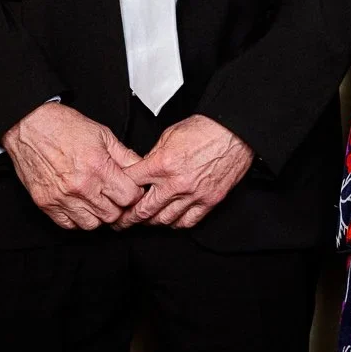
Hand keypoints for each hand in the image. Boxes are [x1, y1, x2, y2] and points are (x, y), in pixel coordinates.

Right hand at [2, 102, 142, 230]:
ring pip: (92, 224)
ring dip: (98, 215)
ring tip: (97, 200)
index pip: (129, 197)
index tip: (130, 189)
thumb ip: (125, 156)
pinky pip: (69, 225)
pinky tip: (80, 205)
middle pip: (113, 214)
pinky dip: (77, 219)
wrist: (30, 126)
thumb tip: (141, 170)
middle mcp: (81, 186)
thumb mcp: (103, 135)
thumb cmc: (65, 127)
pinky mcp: (46, 204)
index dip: (134, 194)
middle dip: (118, 206)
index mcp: (98, 167)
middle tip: (114, 196)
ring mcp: (62, 198)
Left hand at [118, 114, 253, 228]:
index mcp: (163, 164)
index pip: (130, 184)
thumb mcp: (169, 135)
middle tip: (120, 221)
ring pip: (163, 220)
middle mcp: (176, 183)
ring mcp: (194, 194)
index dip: (118, 190)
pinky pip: (187, 221)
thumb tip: (142, 171)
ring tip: (145, 219)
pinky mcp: (209, 200)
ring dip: (151, 221)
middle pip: (143, 210)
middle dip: (127, 218)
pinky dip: (175, 223)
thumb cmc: (205, 129)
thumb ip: (153, 156)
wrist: (235, 131)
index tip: (115, 196)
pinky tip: (170, 219)